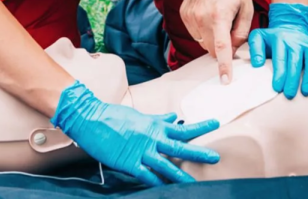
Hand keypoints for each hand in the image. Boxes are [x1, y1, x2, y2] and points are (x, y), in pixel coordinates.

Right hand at [51, 81, 219, 185]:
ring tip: (195, 183)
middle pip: (179, 146)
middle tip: (215, 157)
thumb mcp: (140, 116)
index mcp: (154, 126)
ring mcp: (141, 151)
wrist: (90, 118)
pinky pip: (146, 176)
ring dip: (181, 174)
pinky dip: (157, 184)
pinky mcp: (129, 163)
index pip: (182, 127)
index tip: (216, 123)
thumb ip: (158, 119)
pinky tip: (167, 190)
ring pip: (166, 165)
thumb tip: (175, 117)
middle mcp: (151, 138)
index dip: (200, 126)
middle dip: (198, 152)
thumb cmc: (114, 116)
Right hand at [181, 0, 252, 84]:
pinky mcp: (183, 11)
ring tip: (220, 16)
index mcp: (219, 16)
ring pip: (202, 41)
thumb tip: (233, 50)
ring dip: (212, 37)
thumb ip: (241, 33)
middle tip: (231, 31)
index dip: (223, 67)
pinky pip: (194, 32)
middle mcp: (200, 17)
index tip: (224, 81)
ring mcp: (189, 14)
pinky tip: (210, 14)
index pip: (221, 49)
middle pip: (210, 48)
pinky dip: (203, 29)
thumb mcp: (247, 9)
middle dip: (222, 47)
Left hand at [247, 3, 307, 98]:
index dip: (279, 74)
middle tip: (290, 94)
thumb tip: (258, 63)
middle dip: (293, 78)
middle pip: (296, 60)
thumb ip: (255, 49)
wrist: (289, 27)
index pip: (280, 57)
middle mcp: (296, 40)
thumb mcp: (258, 37)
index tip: (277, 88)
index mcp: (280, 38)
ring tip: (305, 92)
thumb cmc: (272, 39)